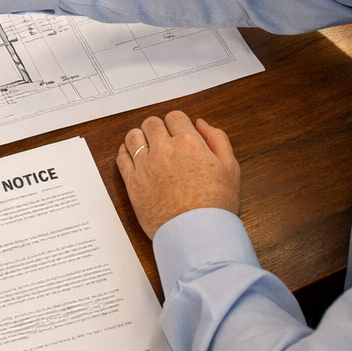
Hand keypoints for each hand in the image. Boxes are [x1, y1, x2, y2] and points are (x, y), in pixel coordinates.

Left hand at [115, 110, 239, 238]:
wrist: (198, 235)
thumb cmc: (216, 205)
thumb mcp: (231, 168)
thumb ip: (217, 139)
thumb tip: (200, 123)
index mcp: (188, 143)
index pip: (175, 117)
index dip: (178, 124)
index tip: (178, 133)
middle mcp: (164, 150)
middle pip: (152, 123)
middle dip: (158, 129)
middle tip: (164, 141)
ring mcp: (146, 166)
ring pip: (133, 136)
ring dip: (140, 137)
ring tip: (147, 147)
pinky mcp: (133, 183)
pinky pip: (121, 158)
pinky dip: (125, 152)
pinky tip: (132, 156)